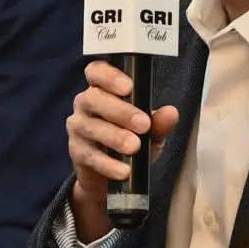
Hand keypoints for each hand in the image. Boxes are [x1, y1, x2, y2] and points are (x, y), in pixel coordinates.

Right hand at [67, 60, 178, 241]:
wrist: (113, 176)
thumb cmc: (132, 139)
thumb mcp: (150, 131)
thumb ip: (159, 122)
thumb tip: (172, 112)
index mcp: (102, 89)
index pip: (96, 71)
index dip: (109, 76)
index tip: (129, 87)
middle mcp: (85, 103)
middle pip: (94, 98)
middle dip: (120, 111)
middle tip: (143, 124)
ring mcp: (78, 127)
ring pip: (91, 127)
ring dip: (114, 137)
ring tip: (135, 147)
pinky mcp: (77, 152)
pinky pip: (90, 156)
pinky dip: (108, 164)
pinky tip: (124, 171)